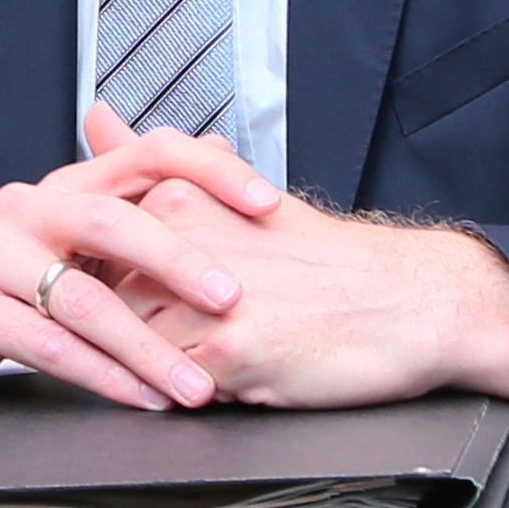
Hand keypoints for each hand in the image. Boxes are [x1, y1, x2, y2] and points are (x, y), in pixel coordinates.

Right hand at [0, 103, 254, 426]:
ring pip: (83, 298)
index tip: (267, 205)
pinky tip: (139, 399)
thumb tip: (220, 157)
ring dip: (147, 347)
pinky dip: (101, 376)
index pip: (146, 153)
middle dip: (179, 259)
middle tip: (232, 298)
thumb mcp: (63, 238)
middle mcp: (27, 209)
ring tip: (196, 387)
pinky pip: (47, 345)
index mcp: (64, 187)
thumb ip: (132, 207)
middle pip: (113, 220)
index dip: (211, 171)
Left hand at [99, 160, 508, 409]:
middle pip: (106, 307)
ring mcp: (197, 300)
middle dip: (142, 329)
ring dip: (169, 363)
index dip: (122, 285)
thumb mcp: (232, 192)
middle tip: (216, 326)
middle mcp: (178, 242)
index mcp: (175, 198)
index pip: (97, 257)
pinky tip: (246, 373)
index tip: (164, 293)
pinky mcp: (225, 354)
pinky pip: (172, 391)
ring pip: (135, 352)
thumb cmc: (321, 258)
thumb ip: (150, 160)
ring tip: (234, 347)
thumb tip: (96, 114)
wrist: (412, 302)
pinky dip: (198, 393)